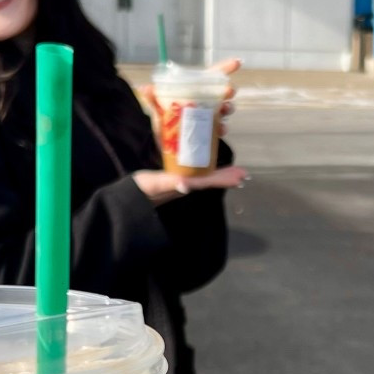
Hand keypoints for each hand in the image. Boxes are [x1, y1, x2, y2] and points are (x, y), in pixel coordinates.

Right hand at [132, 164, 248, 202]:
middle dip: (227, 177)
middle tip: (245, 175)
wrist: (128, 199)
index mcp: (184, 184)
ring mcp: (180, 185)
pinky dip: (206, 175)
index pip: (209, 181)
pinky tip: (211, 174)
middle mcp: (185, 186)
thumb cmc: (140, 190)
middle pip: (210, 181)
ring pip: (204, 180)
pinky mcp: (174, 182)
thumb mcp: (155, 183)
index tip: (240, 177)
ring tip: (236, 174)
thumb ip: (170, 183)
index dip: (224, 178)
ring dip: (220, 177)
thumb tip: (186, 185)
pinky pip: (194, 178)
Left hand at [139, 58, 241, 130]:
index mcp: (194, 91)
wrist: (162, 145)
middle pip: (222, 92)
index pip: (212, 76)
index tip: (237, 63)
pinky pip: (220, 128)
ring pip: (225, 109)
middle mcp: (204, 102)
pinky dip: (222, 128)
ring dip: (228, 108)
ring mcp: (208, 117)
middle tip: (228, 92)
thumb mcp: (157, 109)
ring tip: (224, 111)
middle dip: (228, 91)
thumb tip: (145, 88)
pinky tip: (220, 129)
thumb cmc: (161, 121)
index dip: (226, 68)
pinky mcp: (209, 132)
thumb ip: (153, 99)